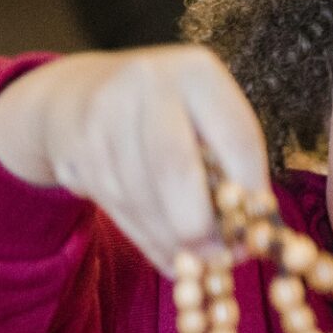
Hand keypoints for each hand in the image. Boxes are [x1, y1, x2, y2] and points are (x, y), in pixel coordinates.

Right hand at [0, 46, 270, 268]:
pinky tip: (167, 252)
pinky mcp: (78, 146)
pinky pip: (117, 204)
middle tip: (215, 257)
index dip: (250, 193)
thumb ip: (230, 166)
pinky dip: (147, 238)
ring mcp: (106, 113)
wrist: (77, 93)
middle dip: (198, 224)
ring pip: (142, 194)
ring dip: (170, 238)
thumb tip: (250, 238)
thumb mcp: (203, 117)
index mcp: (198, 72)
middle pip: (174, 167)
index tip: (255, 231)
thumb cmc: (165, 114)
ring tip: (194, 260)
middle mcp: (149, 82)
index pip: (238, 139)